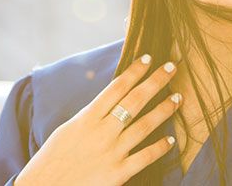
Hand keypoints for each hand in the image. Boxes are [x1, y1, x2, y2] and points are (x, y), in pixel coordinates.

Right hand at [15, 56, 181, 185]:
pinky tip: (171, 140)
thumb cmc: (53, 159)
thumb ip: (91, 116)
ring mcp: (112, 152)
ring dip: (164, 110)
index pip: (116, 87)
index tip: (148, 58)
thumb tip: (110, 100)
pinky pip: (144, 157)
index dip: (134, 71)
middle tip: (171, 67)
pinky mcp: (118, 174)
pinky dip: (160, 147)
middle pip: (135, 100)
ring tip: (178, 98)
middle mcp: (102, 131)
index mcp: (87, 117)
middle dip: (155, 81)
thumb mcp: (68, 129)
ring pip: (144, 125)